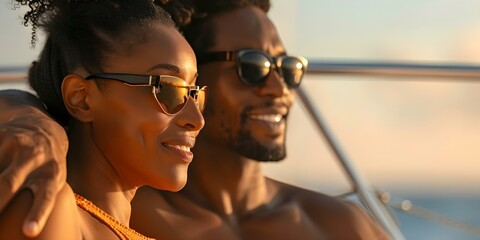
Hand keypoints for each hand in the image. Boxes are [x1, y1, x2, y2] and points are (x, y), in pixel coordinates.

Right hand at [0, 106, 66, 236]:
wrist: (44, 128)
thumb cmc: (47, 167)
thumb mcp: (53, 181)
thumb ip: (42, 198)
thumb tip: (28, 229)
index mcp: (51, 175)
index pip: (45, 197)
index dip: (37, 214)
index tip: (29, 232)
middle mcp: (34, 158)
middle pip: (7, 184)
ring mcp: (15, 145)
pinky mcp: (0, 135)